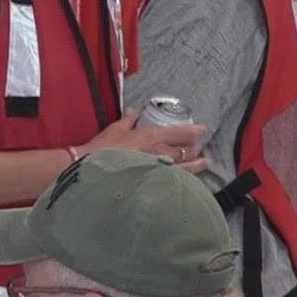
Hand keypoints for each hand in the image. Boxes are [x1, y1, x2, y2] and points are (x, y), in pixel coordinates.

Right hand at [83, 108, 208, 174]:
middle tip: (199, 148)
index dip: (194, 131)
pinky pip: (175, 182)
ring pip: (186, 168)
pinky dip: (185, 180)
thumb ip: (129, 119)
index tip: (203, 129)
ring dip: (196, 165)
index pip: (181, 132)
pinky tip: (189, 181)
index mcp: (153, 137)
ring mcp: (159, 171)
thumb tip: (136, 110)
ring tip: (204, 163)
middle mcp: (161, 153)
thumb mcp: (116, 129)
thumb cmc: (103, 148)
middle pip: (187, 151)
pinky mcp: (154, 185)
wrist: (92, 170)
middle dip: (195, 148)